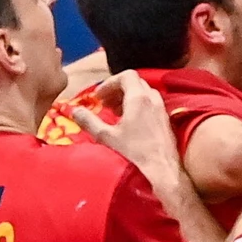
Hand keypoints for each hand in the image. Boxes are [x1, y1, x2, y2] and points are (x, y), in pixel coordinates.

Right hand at [71, 70, 182, 185]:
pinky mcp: (165, 117)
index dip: (110, 83)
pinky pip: (150, 102)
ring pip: (142, 92)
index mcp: (138, 98)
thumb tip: (75, 111)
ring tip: (114, 112)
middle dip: (116, 90)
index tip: (99, 96)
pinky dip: (137, 105)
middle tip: (104, 103)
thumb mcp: (107, 136)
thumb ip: (89, 121)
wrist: (162, 166)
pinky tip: (128, 121)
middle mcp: (152, 98)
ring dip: (126, 97)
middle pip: (134, 82)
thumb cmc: (135, 151)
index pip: (126, 75)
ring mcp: (161, 107)